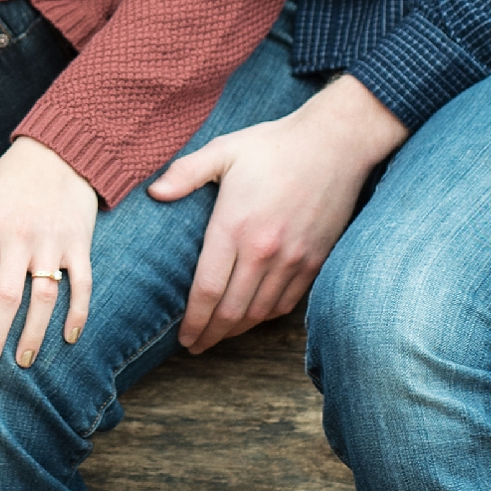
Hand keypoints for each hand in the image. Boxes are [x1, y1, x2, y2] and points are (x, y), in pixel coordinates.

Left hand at [0, 138, 99, 373]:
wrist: (57, 151)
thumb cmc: (5, 181)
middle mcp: (17, 238)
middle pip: (4, 298)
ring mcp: (51, 242)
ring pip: (44, 297)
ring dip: (34, 334)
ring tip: (25, 360)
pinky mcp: (79, 243)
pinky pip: (82, 285)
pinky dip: (77, 313)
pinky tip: (69, 337)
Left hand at [148, 75, 407, 354]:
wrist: (336, 144)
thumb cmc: (275, 145)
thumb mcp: (225, 150)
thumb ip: (186, 173)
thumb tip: (154, 194)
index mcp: (235, 227)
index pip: (208, 290)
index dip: (194, 320)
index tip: (183, 337)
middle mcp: (264, 251)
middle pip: (232, 310)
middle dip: (210, 334)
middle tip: (195, 346)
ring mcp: (293, 259)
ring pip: (260, 312)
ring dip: (237, 331)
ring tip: (218, 336)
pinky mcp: (315, 260)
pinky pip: (287, 302)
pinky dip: (266, 317)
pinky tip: (252, 318)